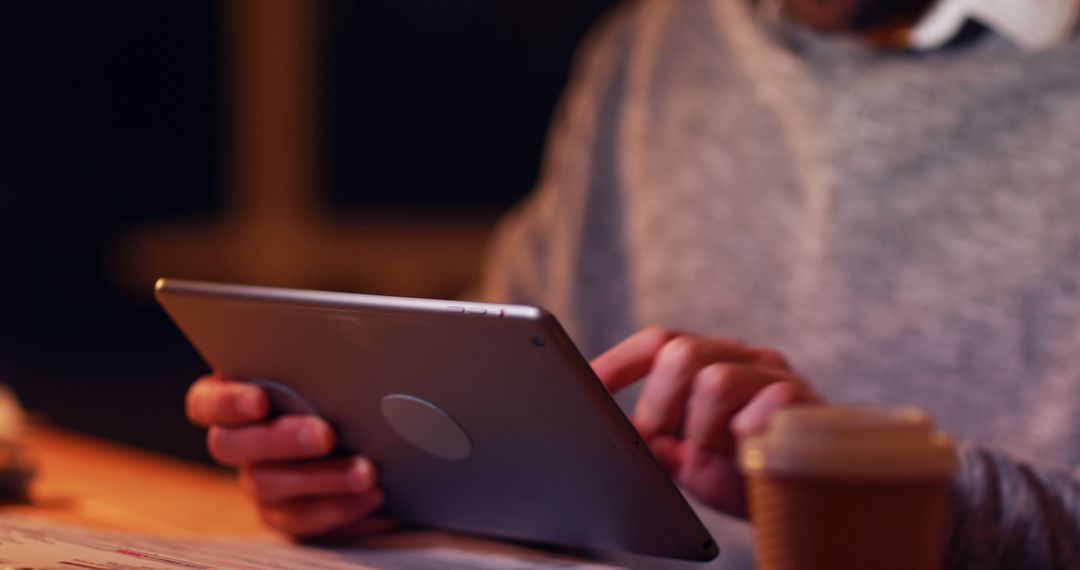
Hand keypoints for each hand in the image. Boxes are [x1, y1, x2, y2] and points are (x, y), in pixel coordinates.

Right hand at [186, 375, 387, 536]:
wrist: (369, 433)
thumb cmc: (336, 386)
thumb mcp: (324, 371)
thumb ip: (316, 366)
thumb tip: (343, 359)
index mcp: (235, 398)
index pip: (205, 402)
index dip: (226, 403)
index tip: (259, 401)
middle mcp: (236, 442)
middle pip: (232, 446)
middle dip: (281, 439)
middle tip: (326, 434)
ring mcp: (257, 480)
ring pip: (267, 484)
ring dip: (320, 478)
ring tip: (365, 471)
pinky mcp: (282, 513)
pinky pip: (298, 519)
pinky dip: (337, 509)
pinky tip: (372, 497)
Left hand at [591, 326, 822, 516]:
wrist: (807, 505)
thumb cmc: (744, 476)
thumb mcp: (686, 457)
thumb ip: (652, 437)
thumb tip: (607, 426)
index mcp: (711, 360)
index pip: (659, 342)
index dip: (619, 363)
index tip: (587, 386)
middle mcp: (744, 358)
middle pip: (682, 351)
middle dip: (659, 403)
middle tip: (662, 440)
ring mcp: (777, 377)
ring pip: (715, 380)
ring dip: (702, 429)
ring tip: (714, 454)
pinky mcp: (804, 402)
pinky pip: (761, 409)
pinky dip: (744, 440)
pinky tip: (749, 456)